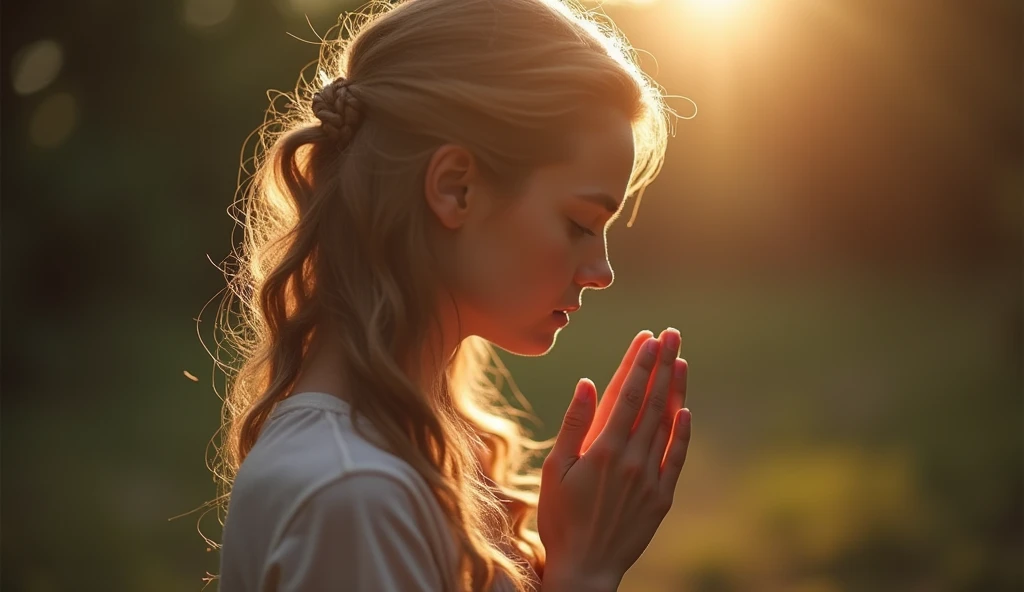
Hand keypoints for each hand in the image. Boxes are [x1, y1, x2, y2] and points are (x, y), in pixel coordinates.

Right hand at [538, 329, 691, 583]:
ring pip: (667, 424)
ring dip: (675, 390)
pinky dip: (682, 432)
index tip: (649, 338)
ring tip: (682, 361)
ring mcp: (650, 478)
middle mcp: (631, 460)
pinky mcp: (661, 497)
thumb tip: (589, 384)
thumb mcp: (555, 469)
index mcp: (602, 450)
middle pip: (652, 402)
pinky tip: (685, 410)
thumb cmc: (560, 518)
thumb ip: (575, 424)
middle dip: (663, 365)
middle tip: (672, 335)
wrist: (586, 567)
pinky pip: (676, 457)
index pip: (627, 396)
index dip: (640, 364)